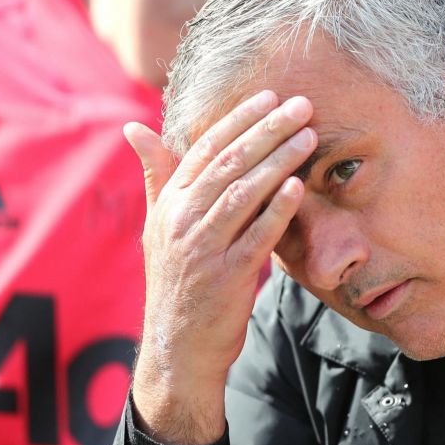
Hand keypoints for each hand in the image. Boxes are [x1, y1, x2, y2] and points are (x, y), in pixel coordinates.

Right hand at [125, 91, 316, 444]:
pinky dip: (277, 210)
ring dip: (278, 161)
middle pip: (229, 163)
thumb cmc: (176, 281)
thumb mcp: (158, 227)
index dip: (239, 119)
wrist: (177, 347)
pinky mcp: (227, 276)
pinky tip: (298, 187)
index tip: (270, 97)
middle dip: (268, 129)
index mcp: (170, 203)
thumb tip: (136, 129)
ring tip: (308, 137)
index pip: (205, 148)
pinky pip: (256, 236)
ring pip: (243, 193)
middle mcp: (182, 219)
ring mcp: (203, 247)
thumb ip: (157, 176)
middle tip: (301, 105)